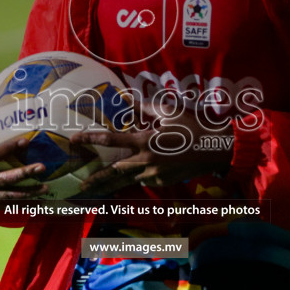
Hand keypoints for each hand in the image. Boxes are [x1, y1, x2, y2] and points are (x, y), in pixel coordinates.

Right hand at [0, 112, 48, 207]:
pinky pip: (7, 206)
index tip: (25, 142)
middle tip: (42, 167)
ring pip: (7, 196)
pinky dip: (23, 205)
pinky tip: (39, 202)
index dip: (7, 149)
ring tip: (45, 187)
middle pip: (3, 179)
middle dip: (23, 173)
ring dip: (28, 193)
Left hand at [70, 101, 232, 194]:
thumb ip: (145, 108)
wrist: (215, 150)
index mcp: (145, 142)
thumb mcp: (169, 112)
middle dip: (97, 180)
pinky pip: (144, 179)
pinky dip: (137, 176)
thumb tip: (128, 99)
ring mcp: (155, 174)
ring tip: (96, 191)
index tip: (74, 139)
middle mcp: (146, 161)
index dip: (90, 138)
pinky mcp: (163, 182)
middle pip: (114, 172)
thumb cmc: (193, 128)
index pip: (110, 139)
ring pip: (128, 179)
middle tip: (81, 186)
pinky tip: (134, 175)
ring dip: (113, 184)